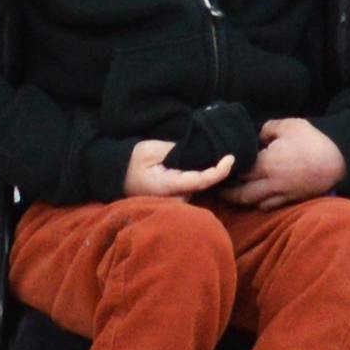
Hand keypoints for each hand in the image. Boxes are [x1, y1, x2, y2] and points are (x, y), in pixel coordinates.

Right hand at [122, 138, 241, 200]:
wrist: (117, 175)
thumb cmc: (132, 162)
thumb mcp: (151, 150)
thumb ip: (176, 150)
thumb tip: (198, 149)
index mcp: (169, 186)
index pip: (200, 181)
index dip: (219, 171)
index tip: (231, 158)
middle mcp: (175, 198)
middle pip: (203, 186)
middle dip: (214, 170)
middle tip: (223, 151)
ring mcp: (175, 200)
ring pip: (198, 187)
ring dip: (206, 173)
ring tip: (212, 155)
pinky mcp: (175, 198)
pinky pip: (192, 187)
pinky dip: (199, 176)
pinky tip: (201, 162)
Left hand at [225, 118, 347, 208]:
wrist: (339, 158)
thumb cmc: (312, 139)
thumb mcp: (288, 125)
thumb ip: (267, 129)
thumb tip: (257, 137)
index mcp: (266, 164)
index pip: (238, 172)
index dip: (227, 172)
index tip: (219, 169)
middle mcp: (271, 184)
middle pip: (243, 195)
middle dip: (228, 194)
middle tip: (218, 189)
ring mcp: (283, 194)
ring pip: (256, 203)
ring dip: (244, 200)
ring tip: (235, 194)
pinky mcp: (294, 199)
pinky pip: (272, 206)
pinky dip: (261, 203)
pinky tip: (258, 197)